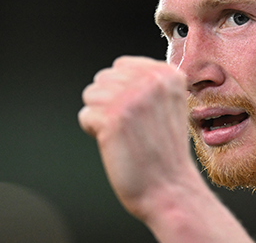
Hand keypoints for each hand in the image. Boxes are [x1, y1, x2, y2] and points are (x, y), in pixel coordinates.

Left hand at [78, 56, 196, 218]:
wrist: (170, 190)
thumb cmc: (164, 152)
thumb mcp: (167, 105)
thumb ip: (145, 83)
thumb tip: (114, 72)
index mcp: (168, 74)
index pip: (121, 65)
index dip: (121, 91)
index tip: (139, 114)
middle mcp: (151, 81)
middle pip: (103, 78)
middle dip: (109, 103)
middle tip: (131, 128)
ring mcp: (132, 98)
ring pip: (91, 95)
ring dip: (100, 117)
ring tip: (123, 135)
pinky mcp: (113, 118)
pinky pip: (85, 115)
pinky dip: (94, 132)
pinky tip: (115, 144)